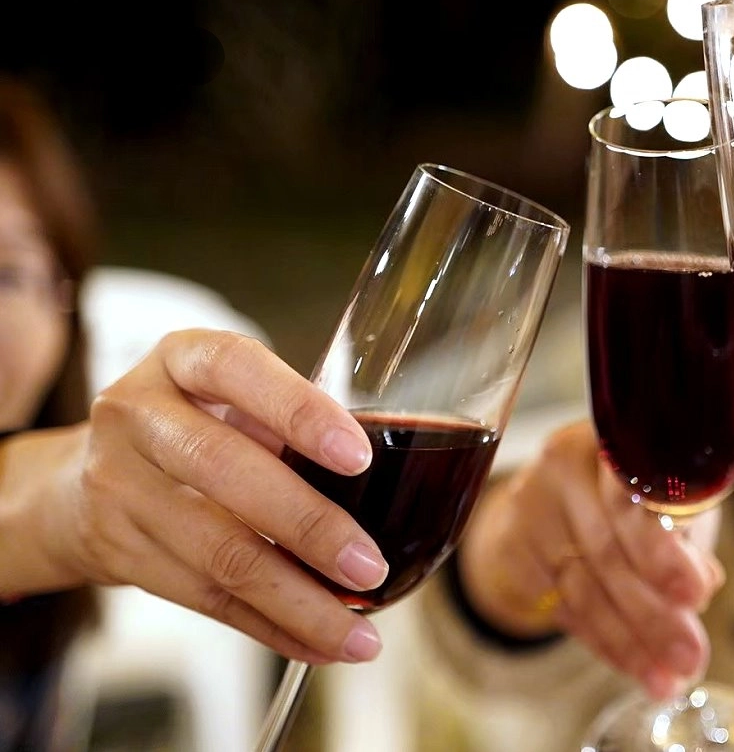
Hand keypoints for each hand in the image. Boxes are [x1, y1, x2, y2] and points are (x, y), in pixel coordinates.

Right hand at [25, 330, 391, 663]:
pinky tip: (317, 643)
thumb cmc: (191, 426)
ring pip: (217, 554)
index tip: (359, 457)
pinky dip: (270, 627)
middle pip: (226, 472)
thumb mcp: (231, 396)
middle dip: (310, 527)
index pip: (238, 369)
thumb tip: (387, 480)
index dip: (299, 412)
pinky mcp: (118, 550)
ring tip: (357, 634)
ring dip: (298, 602)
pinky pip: (205, 599)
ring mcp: (119, 485)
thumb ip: (291, 420)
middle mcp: (139, 414)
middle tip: (368, 566)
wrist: (77, 479)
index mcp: (182, 359)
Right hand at [457, 420, 724, 698]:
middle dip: (653, 614)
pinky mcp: (510, 545)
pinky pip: (561, 607)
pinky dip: (602, 642)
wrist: (557, 503)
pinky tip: (630, 664)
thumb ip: (688, 535)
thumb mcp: (670, 503)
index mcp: (616, 439)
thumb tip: (704, 581)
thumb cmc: (634, 498)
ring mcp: (530, 503)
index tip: (696, 595)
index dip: (663, 549)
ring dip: (629, 642)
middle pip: (607, 550)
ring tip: (665, 679)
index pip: (633, 496)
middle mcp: (565, 461)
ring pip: (583, 588)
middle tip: (690, 656)